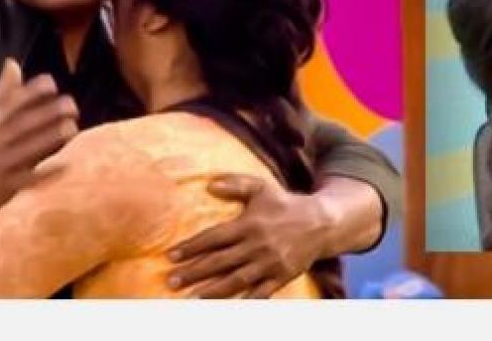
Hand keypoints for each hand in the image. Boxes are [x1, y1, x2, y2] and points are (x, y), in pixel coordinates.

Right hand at [0, 58, 78, 215]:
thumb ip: (1, 91)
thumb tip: (13, 62)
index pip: (12, 101)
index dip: (32, 91)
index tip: (52, 84)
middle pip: (25, 123)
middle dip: (49, 113)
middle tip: (72, 105)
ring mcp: (2, 163)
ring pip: (30, 148)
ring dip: (52, 138)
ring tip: (72, 128)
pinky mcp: (7, 185)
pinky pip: (30, 178)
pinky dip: (47, 173)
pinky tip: (66, 164)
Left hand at [166, 174, 331, 297]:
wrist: (321, 223)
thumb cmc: (285, 204)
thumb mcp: (262, 188)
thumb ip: (236, 184)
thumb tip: (209, 185)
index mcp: (249, 224)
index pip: (214, 237)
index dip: (191, 246)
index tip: (170, 255)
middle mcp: (257, 245)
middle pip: (220, 261)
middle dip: (194, 272)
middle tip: (172, 280)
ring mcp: (270, 263)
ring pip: (236, 280)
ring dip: (212, 290)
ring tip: (192, 297)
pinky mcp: (282, 276)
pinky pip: (260, 292)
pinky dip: (244, 300)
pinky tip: (227, 306)